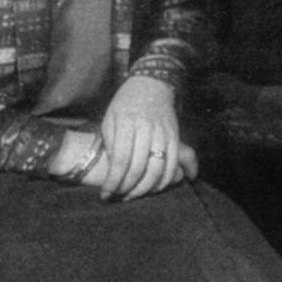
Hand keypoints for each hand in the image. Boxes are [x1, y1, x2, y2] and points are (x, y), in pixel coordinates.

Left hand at [96, 75, 195, 199]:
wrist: (152, 84)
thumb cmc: (125, 103)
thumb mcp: (110, 119)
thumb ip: (111, 144)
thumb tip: (114, 171)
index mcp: (126, 123)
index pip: (121, 160)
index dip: (113, 181)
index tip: (105, 194)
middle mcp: (147, 128)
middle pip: (139, 167)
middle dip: (127, 188)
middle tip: (117, 197)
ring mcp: (164, 133)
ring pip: (158, 169)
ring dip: (145, 188)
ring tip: (133, 195)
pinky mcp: (176, 136)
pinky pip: (173, 164)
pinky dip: (165, 180)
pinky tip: (153, 187)